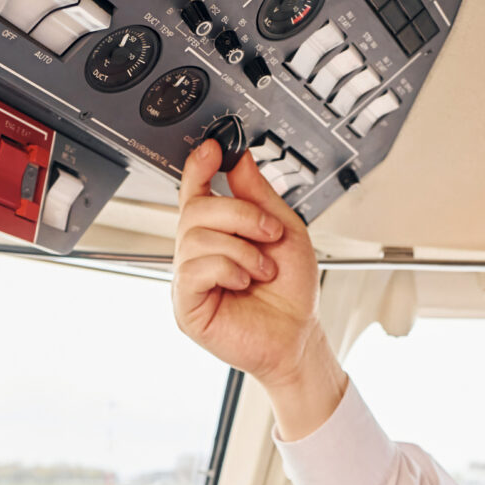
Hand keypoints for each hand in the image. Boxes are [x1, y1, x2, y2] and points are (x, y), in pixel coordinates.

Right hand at [169, 139, 341, 438]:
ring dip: (241, 249)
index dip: (199, 166)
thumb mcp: (284, 231)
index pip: (196, 192)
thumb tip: (241, 159)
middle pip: (195, 209)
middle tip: (269, 234)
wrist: (298, 336)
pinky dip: (227, 268)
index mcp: (217, 234)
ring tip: (262, 269)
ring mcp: (189, 279)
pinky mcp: (186, 305)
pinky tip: (244, 281)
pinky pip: (194, 269)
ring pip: (196, 237)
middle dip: (240, 215)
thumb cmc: (291, 292)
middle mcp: (198, 254)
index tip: (215, 148)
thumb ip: (259, 195)